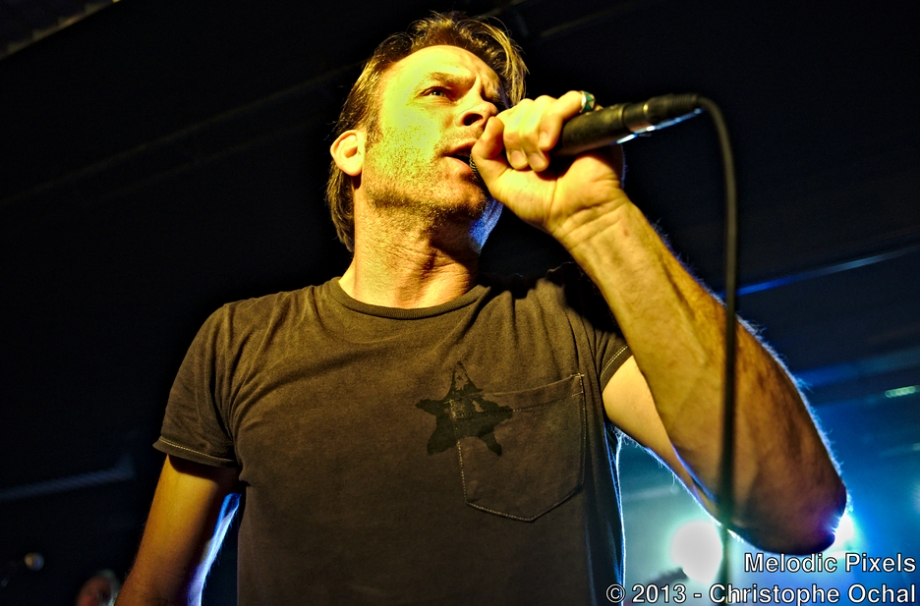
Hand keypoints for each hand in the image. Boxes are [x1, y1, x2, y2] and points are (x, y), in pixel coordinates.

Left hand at [470, 91, 628, 245]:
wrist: (576, 216)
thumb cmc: (542, 204)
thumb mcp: (499, 183)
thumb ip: (483, 154)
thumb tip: (491, 121)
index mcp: (527, 138)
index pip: (508, 115)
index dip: (503, 134)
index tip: (514, 164)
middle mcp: (548, 127)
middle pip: (523, 107)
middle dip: (517, 137)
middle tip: (527, 166)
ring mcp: (569, 122)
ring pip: (542, 103)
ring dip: (533, 134)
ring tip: (542, 164)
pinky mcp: (591, 119)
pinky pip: (570, 99)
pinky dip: (553, 120)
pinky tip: (550, 145)